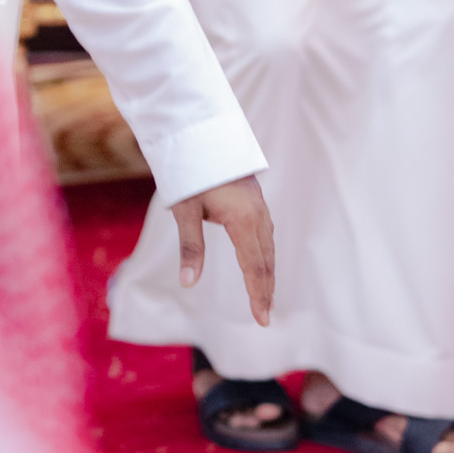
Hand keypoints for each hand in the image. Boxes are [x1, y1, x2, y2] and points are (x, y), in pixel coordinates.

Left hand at [171, 176, 273, 326]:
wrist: (202, 133)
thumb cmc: (191, 171)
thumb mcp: (186, 210)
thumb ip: (190, 247)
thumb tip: (188, 282)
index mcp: (243, 220)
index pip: (254, 267)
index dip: (258, 295)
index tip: (262, 319)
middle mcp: (257, 214)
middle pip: (266, 260)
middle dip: (266, 289)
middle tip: (265, 316)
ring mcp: (258, 205)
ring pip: (268, 246)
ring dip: (267, 272)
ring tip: (266, 295)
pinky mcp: (254, 198)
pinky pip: (265, 232)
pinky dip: (265, 253)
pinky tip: (261, 259)